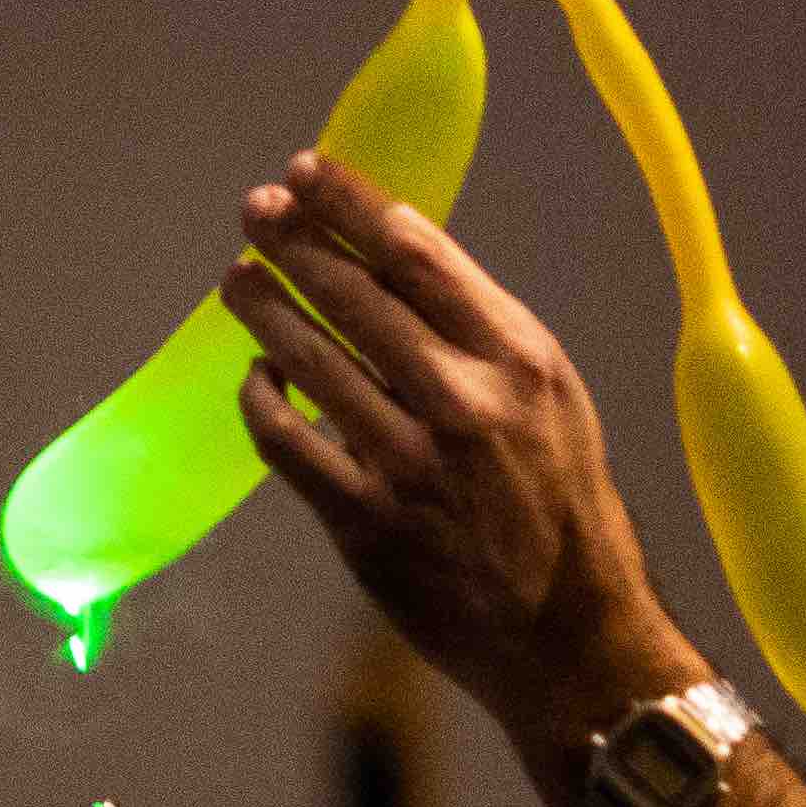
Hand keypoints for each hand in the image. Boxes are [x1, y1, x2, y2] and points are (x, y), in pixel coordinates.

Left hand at [216, 153, 713, 753]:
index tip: (304, 172)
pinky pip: (286, 441)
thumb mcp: (551, 398)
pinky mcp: (365, 523)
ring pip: (308, 358)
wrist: (568, 634)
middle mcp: (465, 402)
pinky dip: (261, 398)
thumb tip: (393, 255)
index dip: (347, 203)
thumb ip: (481, 332)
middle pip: (352, 293)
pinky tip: (257, 377)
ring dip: (262, 308)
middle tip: (255, 211)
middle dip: (292, 240)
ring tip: (238, 279)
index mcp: (518, 358)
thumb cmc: (560, 505)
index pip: (414, 250)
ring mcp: (410, 464)